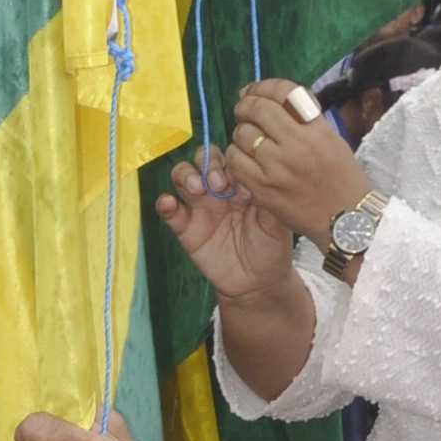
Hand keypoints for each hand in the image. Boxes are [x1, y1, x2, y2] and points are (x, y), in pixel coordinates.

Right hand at [158, 155, 299, 303]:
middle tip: (217, 184)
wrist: (257, 282)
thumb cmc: (271, 248)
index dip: (230, 163)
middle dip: (207, 165)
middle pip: (203, 159)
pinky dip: (165, 203)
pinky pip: (169, 210)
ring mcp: (200, 206)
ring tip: (196, 188)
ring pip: (183, 176)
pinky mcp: (185, 227)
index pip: (230, 157)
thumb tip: (250, 180)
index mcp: (241, 183)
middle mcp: (218, 189)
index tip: (239, 183)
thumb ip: (265, 199)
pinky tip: (170, 204)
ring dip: (186, 175)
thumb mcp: (276, 222)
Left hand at [219, 79, 369, 243]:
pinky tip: (243, 157)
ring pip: (242, 134)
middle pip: (258, 110)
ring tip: (247, 137)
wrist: (346, 220)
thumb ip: (304, 120)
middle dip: (245, 105)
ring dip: (241, 131)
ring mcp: (277, 168)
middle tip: (243, 109)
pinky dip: (236, 155)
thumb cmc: (342, 178)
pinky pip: (236, 161)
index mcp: (317, 129)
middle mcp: (296, 145)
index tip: (255, 90)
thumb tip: (274, 101)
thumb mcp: (331, 140)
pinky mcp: (263, 189)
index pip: (284, 93)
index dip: (264, 86)